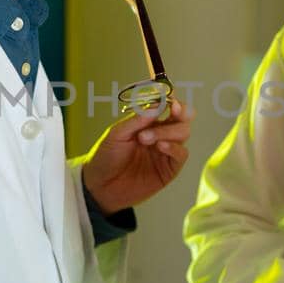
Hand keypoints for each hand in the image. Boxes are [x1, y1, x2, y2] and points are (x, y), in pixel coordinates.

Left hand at [80, 98, 193, 214]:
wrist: (100, 186)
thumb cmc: (106, 157)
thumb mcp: (117, 133)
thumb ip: (137, 120)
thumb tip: (157, 105)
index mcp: (148, 123)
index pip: (169, 106)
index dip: (173, 100)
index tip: (171, 97)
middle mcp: (161, 134)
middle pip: (182, 118)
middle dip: (178, 113)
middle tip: (170, 110)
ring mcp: (166, 151)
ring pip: (183, 133)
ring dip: (167, 131)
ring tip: (145, 138)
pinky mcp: (169, 169)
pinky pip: (181, 154)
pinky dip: (174, 147)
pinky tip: (160, 146)